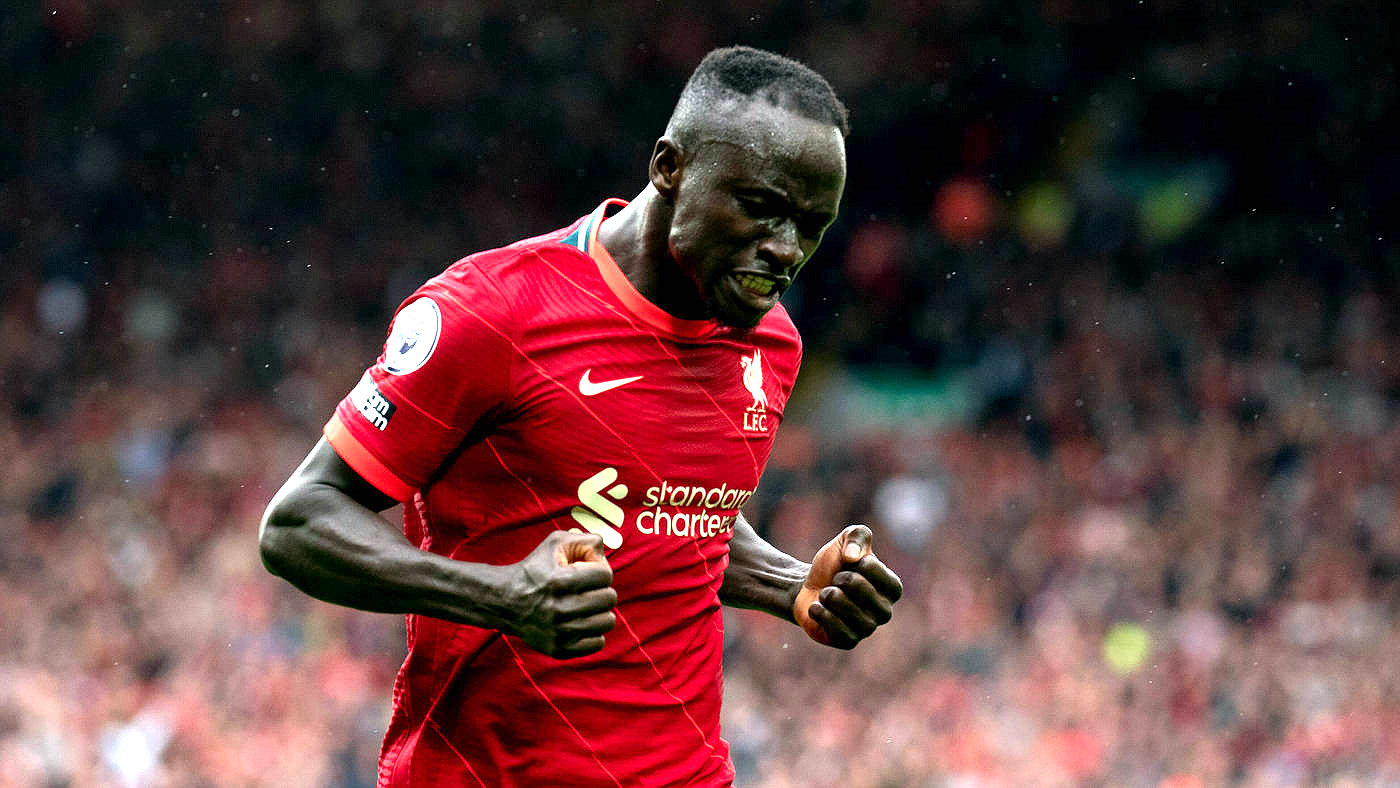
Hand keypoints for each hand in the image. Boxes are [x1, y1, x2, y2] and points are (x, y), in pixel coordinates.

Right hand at [500, 531, 617, 658]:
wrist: (505, 602)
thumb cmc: (535, 569)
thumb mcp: (555, 543)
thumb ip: (585, 541)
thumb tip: (604, 551)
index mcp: (560, 581)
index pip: (605, 575)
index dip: (599, 570)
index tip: (587, 572)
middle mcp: (560, 608)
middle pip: (609, 598)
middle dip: (601, 590)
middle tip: (588, 590)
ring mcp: (560, 632)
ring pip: (607, 622)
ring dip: (600, 611)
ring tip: (587, 606)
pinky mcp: (559, 649)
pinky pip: (597, 643)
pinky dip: (594, 632)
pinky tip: (581, 622)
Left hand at [793, 525, 901, 648]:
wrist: (807, 587)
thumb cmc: (833, 565)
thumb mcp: (846, 539)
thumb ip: (858, 535)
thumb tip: (853, 557)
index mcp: (892, 587)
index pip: (876, 571)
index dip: (857, 563)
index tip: (850, 564)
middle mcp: (885, 611)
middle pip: (860, 587)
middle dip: (840, 578)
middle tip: (835, 580)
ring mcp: (867, 628)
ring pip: (847, 608)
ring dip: (829, 595)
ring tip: (826, 593)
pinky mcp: (849, 641)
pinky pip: (836, 628)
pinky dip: (821, 613)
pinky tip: (817, 607)